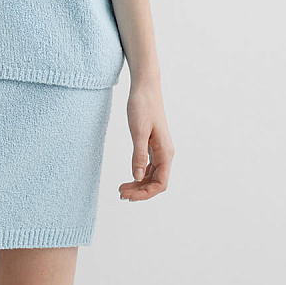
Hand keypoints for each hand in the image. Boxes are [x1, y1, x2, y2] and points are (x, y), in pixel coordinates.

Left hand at [119, 78, 172, 200]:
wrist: (145, 88)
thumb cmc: (143, 106)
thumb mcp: (138, 131)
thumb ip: (138, 155)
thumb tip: (138, 177)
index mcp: (165, 152)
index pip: (161, 184)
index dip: (146, 194)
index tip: (129, 196)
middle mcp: (165, 153)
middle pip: (156, 182)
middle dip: (139, 191)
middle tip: (120, 193)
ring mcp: (160, 150)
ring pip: (152, 176)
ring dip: (138, 185)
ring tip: (121, 189)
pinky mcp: (153, 145)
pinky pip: (149, 167)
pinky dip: (139, 175)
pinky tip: (129, 178)